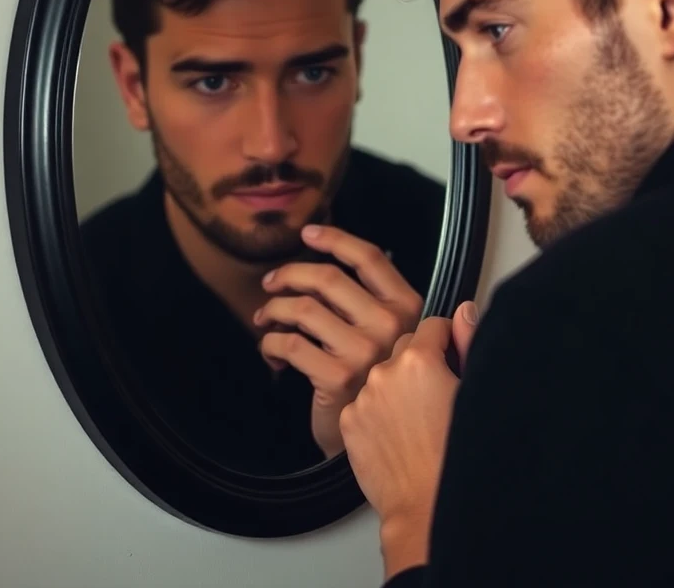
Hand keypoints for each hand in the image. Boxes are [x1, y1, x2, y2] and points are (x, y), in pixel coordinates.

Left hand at [253, 224, 422, 457]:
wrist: (381, 440)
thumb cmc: (376, 383)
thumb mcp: (392, 337)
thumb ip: (372, 304)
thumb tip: (326, 267)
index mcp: (408, 308)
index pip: (369, 258)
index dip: (335, 239)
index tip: (307, 234)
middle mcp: (390, 326)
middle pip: (327, 278)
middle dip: (289, 274)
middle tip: (271, 283)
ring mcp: (364, 352)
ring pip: (302, 309)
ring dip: (273, 309)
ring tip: (265, 319)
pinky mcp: (335, 377)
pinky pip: (287, 344)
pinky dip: (269, 344)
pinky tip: (270, 352)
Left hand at [339, 302, 478, 579]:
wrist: (426, 509)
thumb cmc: (456, 460)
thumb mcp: (474, 394)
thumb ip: (468, 343)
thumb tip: (464, 312)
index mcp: (421, 360)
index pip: (432, 324)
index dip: (447, 339)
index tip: (451, 354)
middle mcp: (386, 372)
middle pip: (405, 346)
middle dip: (420, 360)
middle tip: (436, 391)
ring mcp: (364, 397)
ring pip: (383, 373)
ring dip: (396, 385)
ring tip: (415, 417)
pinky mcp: (349, 421)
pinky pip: (365, 401)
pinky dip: (377, 409)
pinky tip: (396, 431)